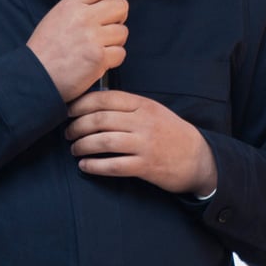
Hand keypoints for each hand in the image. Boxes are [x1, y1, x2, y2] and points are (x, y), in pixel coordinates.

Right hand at [28, 0, 127, 100]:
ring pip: (123, 31)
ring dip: (114, 41)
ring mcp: (92, 38)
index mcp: (72, 4)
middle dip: (118, 17)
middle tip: (106, 27)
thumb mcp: (57, 16)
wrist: (36, 76)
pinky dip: (112, 59)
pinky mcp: (99, 58)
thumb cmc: (45, 50)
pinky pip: (120, 52)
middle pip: (121, 6)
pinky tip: (97, 61)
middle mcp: (83, 17)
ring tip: (96, 47)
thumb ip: (79, 4)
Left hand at [65, 90, 217, 195]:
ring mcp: (145, 144)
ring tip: (74, 149)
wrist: (198, 157)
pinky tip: (85, 166)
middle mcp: (143, 122)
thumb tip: (93, 104)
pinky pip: (113, 165)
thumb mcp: (153, 110)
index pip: (105, 98)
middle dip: (77, 126)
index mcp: (143, 104)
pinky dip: (94, 166)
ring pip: (104, 141)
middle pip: (100, 119)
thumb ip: (127, 106)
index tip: (67, 111)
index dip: (81, 104)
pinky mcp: (146, 166)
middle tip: (67, 133)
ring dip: (82, 145)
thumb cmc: (170, 132)